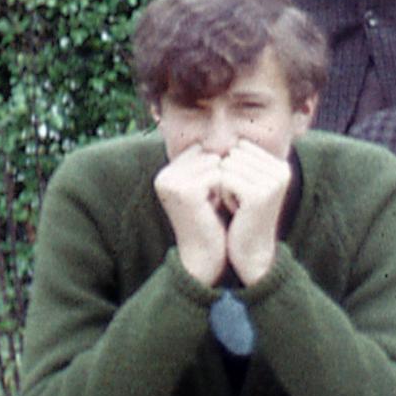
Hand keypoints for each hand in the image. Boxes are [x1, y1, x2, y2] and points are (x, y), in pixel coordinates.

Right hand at [154, 150, 232, 287]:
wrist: (204, 255)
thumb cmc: (209, 221)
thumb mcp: (205, 190)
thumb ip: (206, 166)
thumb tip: (231, 140)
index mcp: (165, 174)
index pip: (202, 151)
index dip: (217, 168)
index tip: (217, 192)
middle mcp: (164, 176)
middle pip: (208, 154)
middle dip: (221, 173)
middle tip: (219, 199)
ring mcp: (173, 183)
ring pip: (215, 162)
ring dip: (225, 180)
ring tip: (218, 203)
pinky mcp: (186, 191)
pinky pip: (218, 174)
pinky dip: (226, 188)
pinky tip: (221, 206)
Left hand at [214, 139, 291, 285]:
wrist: (252, 250)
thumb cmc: (244, 215)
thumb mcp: (248, 182)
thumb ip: (244, 160)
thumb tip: (229, 138)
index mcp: (281, 165)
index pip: (241, 147)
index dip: (233, 168)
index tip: (243, 191)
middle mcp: (281, 171)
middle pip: (234, 155)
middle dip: (228, 176)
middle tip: (240, 201)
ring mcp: (272, 182)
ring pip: (227, 166)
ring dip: (225, 187)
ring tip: (239, 206)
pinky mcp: (258, 194)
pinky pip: (225, 180)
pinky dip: (224, 196)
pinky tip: (236, 211)